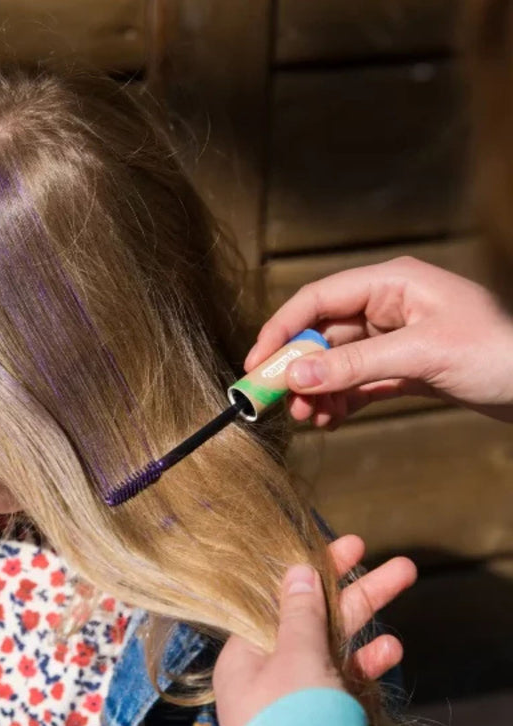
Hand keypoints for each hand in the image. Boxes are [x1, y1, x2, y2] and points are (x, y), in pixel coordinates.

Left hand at [213, 535, 415, 725]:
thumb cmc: (291, 719)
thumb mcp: (294, 657)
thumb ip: (298, 614)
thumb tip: (296, 571)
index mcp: (243, 656)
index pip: (276, 600)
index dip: (310, 570)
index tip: (342, 547)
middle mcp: (266, 674)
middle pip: (311, 619)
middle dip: (351, 589)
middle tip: (385, 558)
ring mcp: (296, 698)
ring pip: (332, 647)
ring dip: (366, 619)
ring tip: (402, 583)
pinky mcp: (322, 721)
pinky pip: (343, 684)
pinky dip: (366, 665)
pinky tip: (391, 650)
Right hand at [246, 257, 512, 426]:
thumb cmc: (499, 353)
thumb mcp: (421, 355)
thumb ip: (353, 365)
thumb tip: (294, 375)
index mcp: (391, 283)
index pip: (318, 300)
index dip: (282, 330)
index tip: (258, 365)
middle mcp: (387, 306)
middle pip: (322, 334)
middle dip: (298, 369)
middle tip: (278, 403)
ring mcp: (394, 339)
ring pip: (336, 363)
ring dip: (317, 391)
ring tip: (308, 420)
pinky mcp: (403, 368)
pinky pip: (357, 383)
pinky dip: (340, 401)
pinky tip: (330, 421)